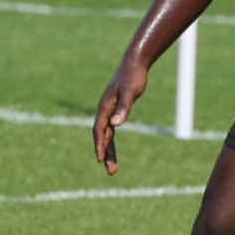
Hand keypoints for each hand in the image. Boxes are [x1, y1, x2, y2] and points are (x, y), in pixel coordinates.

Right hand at [92, 57, 148, 175]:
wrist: (134, 63)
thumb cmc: (133, 77)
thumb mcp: (130, 93)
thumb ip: (123, 108)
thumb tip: (115, 124)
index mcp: (105, 107)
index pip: (100, 130)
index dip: (100, 145)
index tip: (100, 159)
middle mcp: (105, 110)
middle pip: (103, 136)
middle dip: (105, 154)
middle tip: (111, 171)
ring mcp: (109, 110)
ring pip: (107, 135)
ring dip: (109, 151)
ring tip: (113, 168)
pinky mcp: (116, 109)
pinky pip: (111, 129)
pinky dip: (111, 140)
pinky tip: (112, 149)